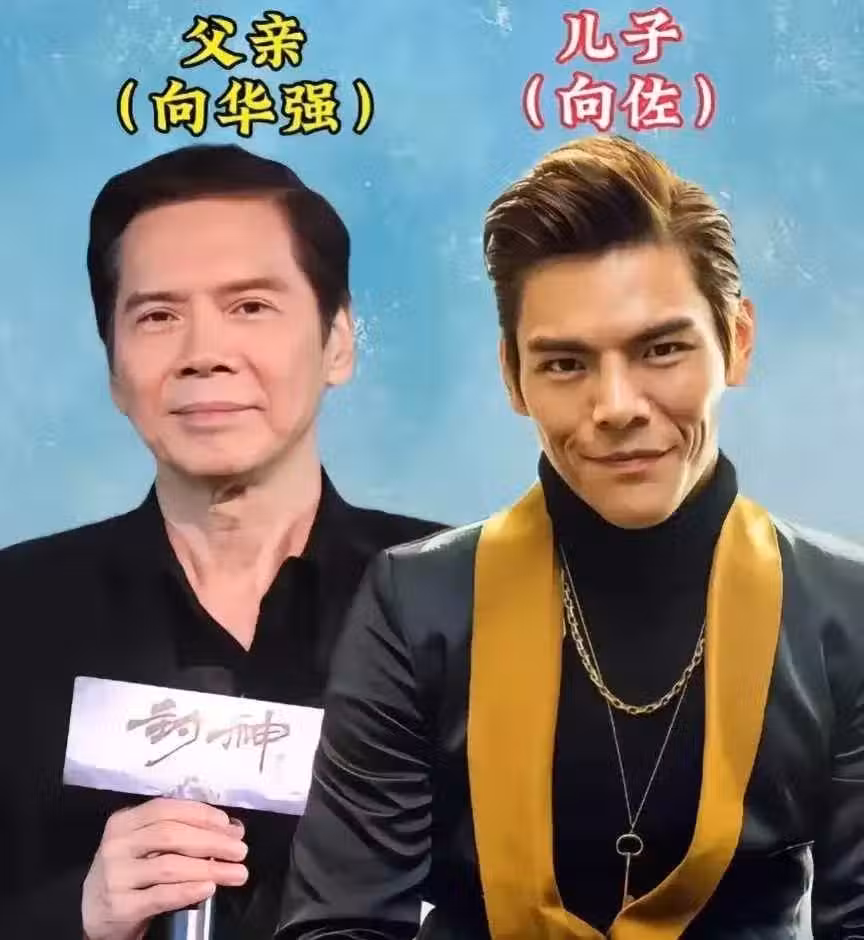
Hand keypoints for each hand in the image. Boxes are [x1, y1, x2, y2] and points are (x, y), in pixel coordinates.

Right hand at [81, 797, 246, 939]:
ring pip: (169, 866)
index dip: (201, 814)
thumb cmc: (131, 871)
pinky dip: (189, 890)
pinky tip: (209, 888)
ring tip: (236, 873)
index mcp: (124, 821)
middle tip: (241, 850)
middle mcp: (116, 845)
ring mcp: (116, 876)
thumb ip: (181, 833)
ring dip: (209, 868)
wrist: (94, 913)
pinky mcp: (119, 906)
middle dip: (212, 841)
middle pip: (171, 835)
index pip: (167, 809)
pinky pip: (161, 895)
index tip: (228, 824)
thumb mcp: (146, 845)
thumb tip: (232, 829)